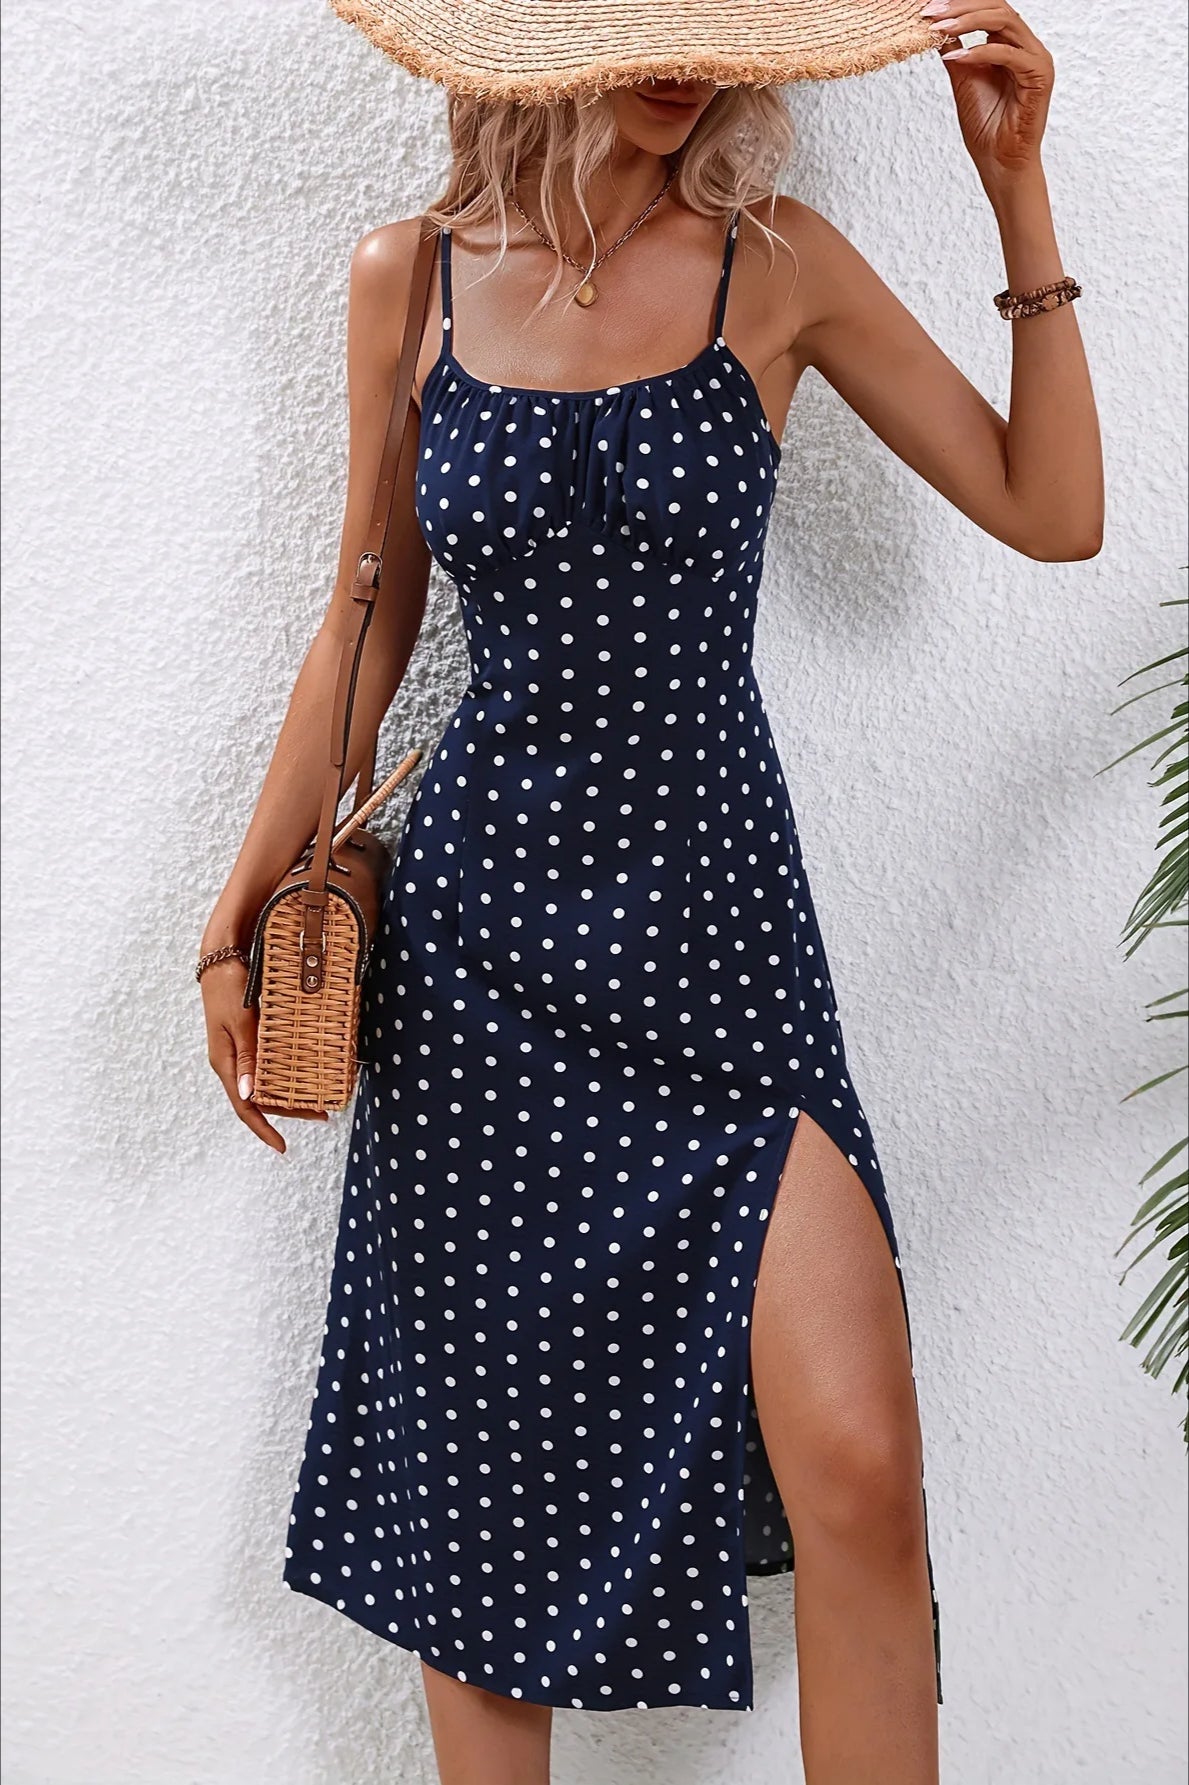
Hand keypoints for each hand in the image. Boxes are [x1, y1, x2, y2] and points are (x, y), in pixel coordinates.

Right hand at [200, 954, 328, 1151]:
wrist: (221, 956)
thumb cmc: (228, 986)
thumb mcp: (239, 1022)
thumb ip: (246, 1056)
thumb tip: (248, 1095)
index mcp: (225, 1063)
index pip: (244, 1107)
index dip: (263, 1129)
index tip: (283, 1148)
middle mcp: (232, 1061)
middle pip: (260, 1098)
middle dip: (289, 1110)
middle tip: (322, 1114)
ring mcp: (241, 1050)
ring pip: (266, 1082)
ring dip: (290, 1092)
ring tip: (319, 1098)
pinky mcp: (250, 1037)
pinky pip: (268, 1064)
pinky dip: (286, 1072)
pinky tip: (304, 1073)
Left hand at [920, 0, 1053, 186]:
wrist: (999, 162)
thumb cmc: (986, 127)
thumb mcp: (962, 79)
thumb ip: (955, 51)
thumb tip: (938, 27)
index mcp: (1010, 45)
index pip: (989, 9)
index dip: (960, 5)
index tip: (928, 10)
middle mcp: (1027, 47)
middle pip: (998, 7)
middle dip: (962, 7)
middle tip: (932, 13)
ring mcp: (1036, 59)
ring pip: (1005, 21)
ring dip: (969, 22)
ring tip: (940, 29)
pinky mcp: (1039, 76)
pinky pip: (1009, 54)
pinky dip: (980, 52)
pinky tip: (957, 58)